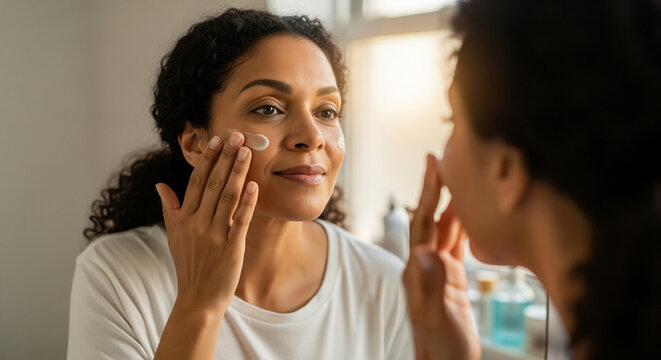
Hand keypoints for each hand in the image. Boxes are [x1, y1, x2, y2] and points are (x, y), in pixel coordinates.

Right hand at [155, 133, 257, 311]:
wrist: (197, 300)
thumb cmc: (189, 266)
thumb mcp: (173, 236)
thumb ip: (169, 208)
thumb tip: (160, 185)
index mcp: (184, 218)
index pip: (196, 181)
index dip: (207, 159)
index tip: (217, 140)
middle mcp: (197, 224)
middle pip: (212, 183)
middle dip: (225, 157)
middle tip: (237, 135)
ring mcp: (214, 236)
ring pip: (227, 197)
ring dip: (237, 172)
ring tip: (247, 151)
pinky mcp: (231, 248)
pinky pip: (240, 220)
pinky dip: (247, 202)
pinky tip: (254, 185)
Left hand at [403, 154, 479, 359]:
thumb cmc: (440, 347)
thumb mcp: (437, 317)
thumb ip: (432, 286)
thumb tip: (426, 253)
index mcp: (419, 268)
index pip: (423, 221)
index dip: (428, 191)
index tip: (432, 163)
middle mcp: (426, 264)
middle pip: (433, 218)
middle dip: (439, 189)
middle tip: (446, 159)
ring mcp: (438, 271)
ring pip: (447, 229)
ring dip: (453, 205)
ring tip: (463, 179)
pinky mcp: (452, 279)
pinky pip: (457, 245)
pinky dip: (464, 228)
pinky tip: (472, 217)